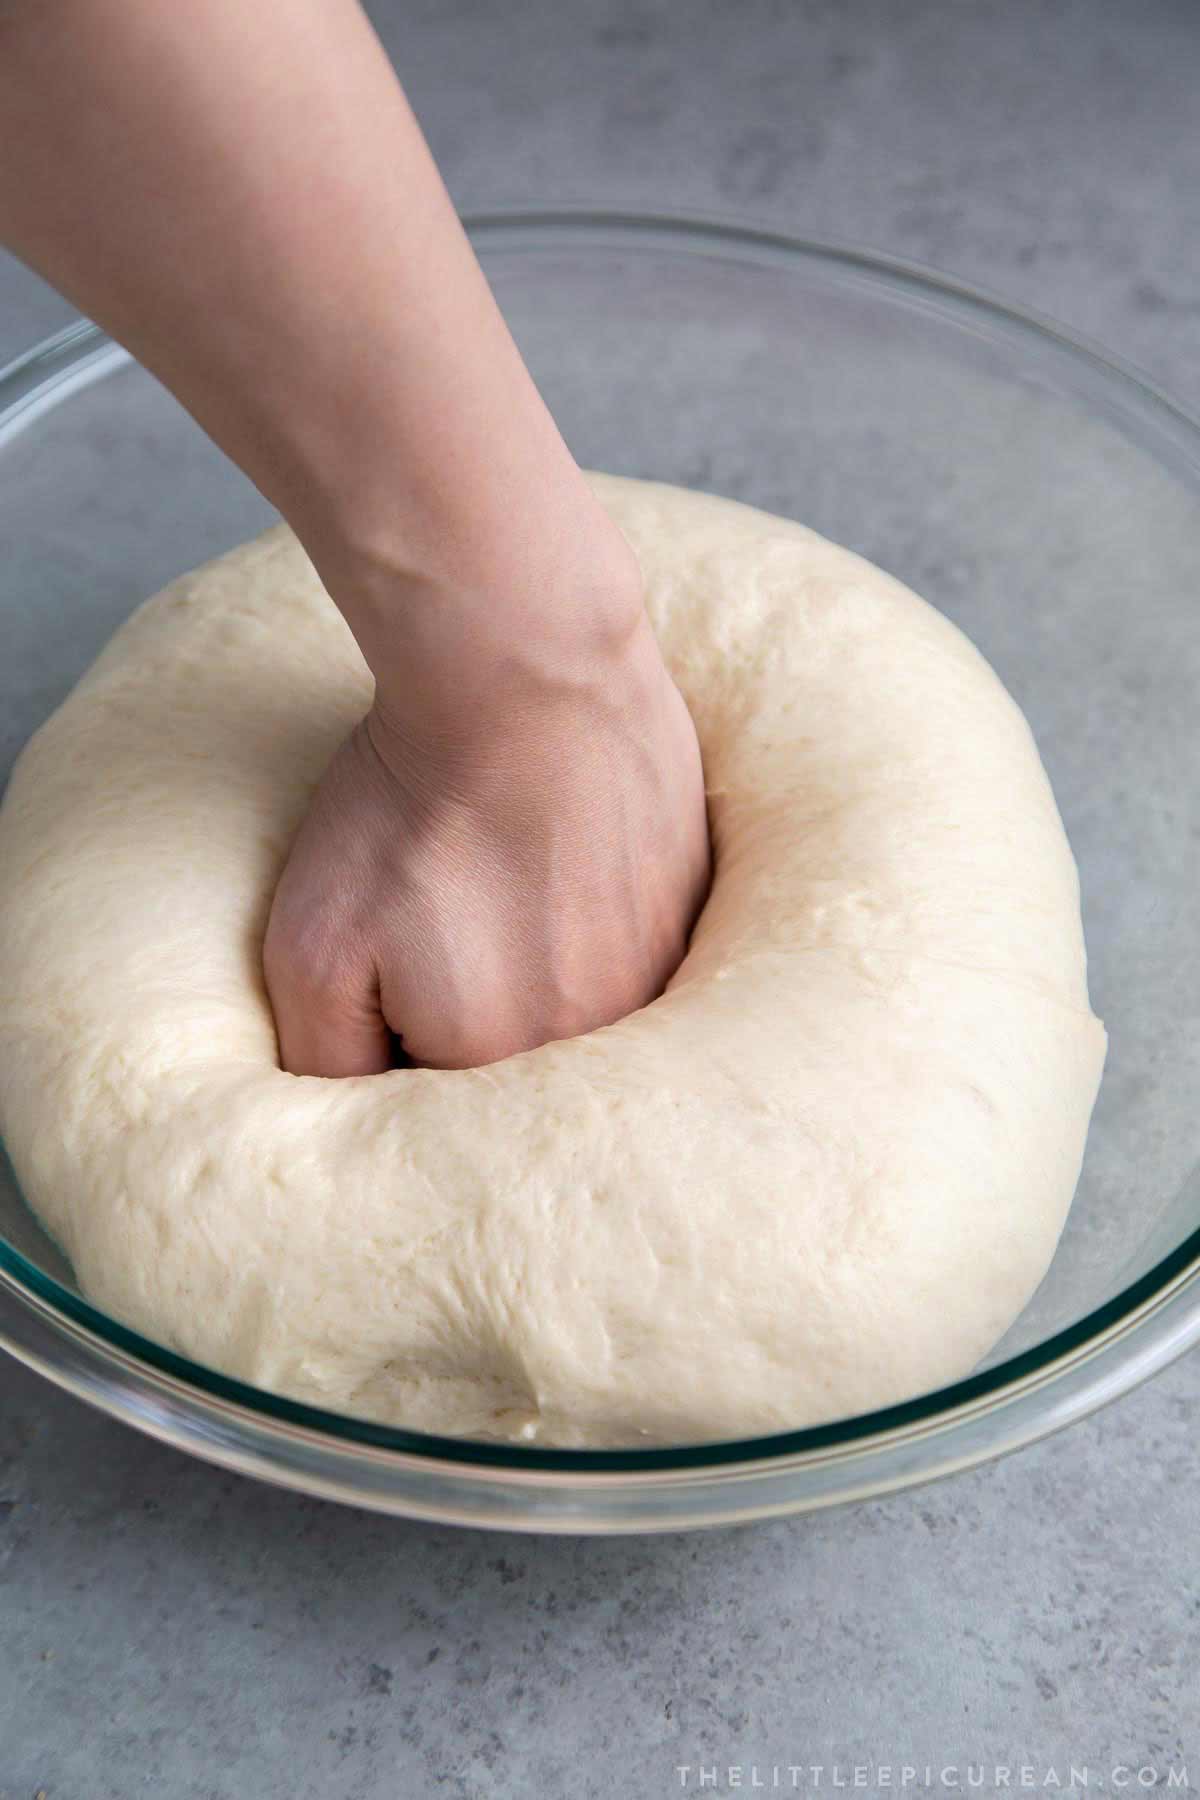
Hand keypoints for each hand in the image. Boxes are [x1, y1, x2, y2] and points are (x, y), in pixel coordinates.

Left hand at [263, 565, 711, 1074]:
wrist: (525, 675)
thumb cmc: (410, 809)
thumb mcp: (311, 946)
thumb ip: (325, 1062)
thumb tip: (356, 1116)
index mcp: (501, 1064)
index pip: (439, 1102)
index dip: (401, 1030)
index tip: (394, 957)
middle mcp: (597, 1041)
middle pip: (517, 1060)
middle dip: (471, 1003)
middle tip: (450, 909)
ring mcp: (661, 976)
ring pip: (582, 1008)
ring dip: (543, 963)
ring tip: (509, 881)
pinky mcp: (695, 912)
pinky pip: (637, 956)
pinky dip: (596, 923)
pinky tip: (564, 864)